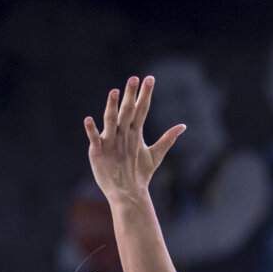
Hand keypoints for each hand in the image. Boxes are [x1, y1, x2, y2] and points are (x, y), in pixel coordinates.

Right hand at [84, 75, 184, 201]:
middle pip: (127, 111)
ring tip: (114, 92)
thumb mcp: (155, 155)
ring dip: (112, 107)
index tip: (150, 79)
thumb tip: (183, 126)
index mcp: (134, 132)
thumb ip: (167, 139)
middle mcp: (122, 133)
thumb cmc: (139, 173)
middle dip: (131, 95)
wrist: (128, 193)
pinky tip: (89, 120)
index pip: (142, 109)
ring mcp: (110, 141)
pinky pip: (94, 139)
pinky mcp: (98, 152)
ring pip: (111, 121)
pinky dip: (92, 130)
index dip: (146, 95)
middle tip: (134, 78)